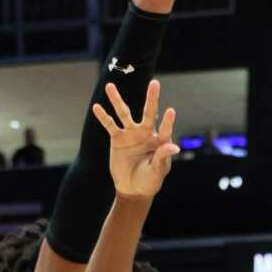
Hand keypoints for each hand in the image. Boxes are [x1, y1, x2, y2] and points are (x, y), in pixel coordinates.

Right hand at [93, 78, 178, 198]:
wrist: (132, 189)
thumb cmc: (150, 181)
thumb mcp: (158, 171)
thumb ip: (163, 157)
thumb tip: (174, 146)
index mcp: (159, 141)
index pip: (165, 129)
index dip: (168, 121)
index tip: (171, 111)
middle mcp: (146, 133)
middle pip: (149, 113)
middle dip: (151, 98)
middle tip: (155, 83)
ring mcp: (130, 134)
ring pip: (124, 113)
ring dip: (117, 100)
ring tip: (109, 86)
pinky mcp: (117, 139)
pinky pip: (110, 125)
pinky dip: (103, 117)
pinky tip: (97, 107)